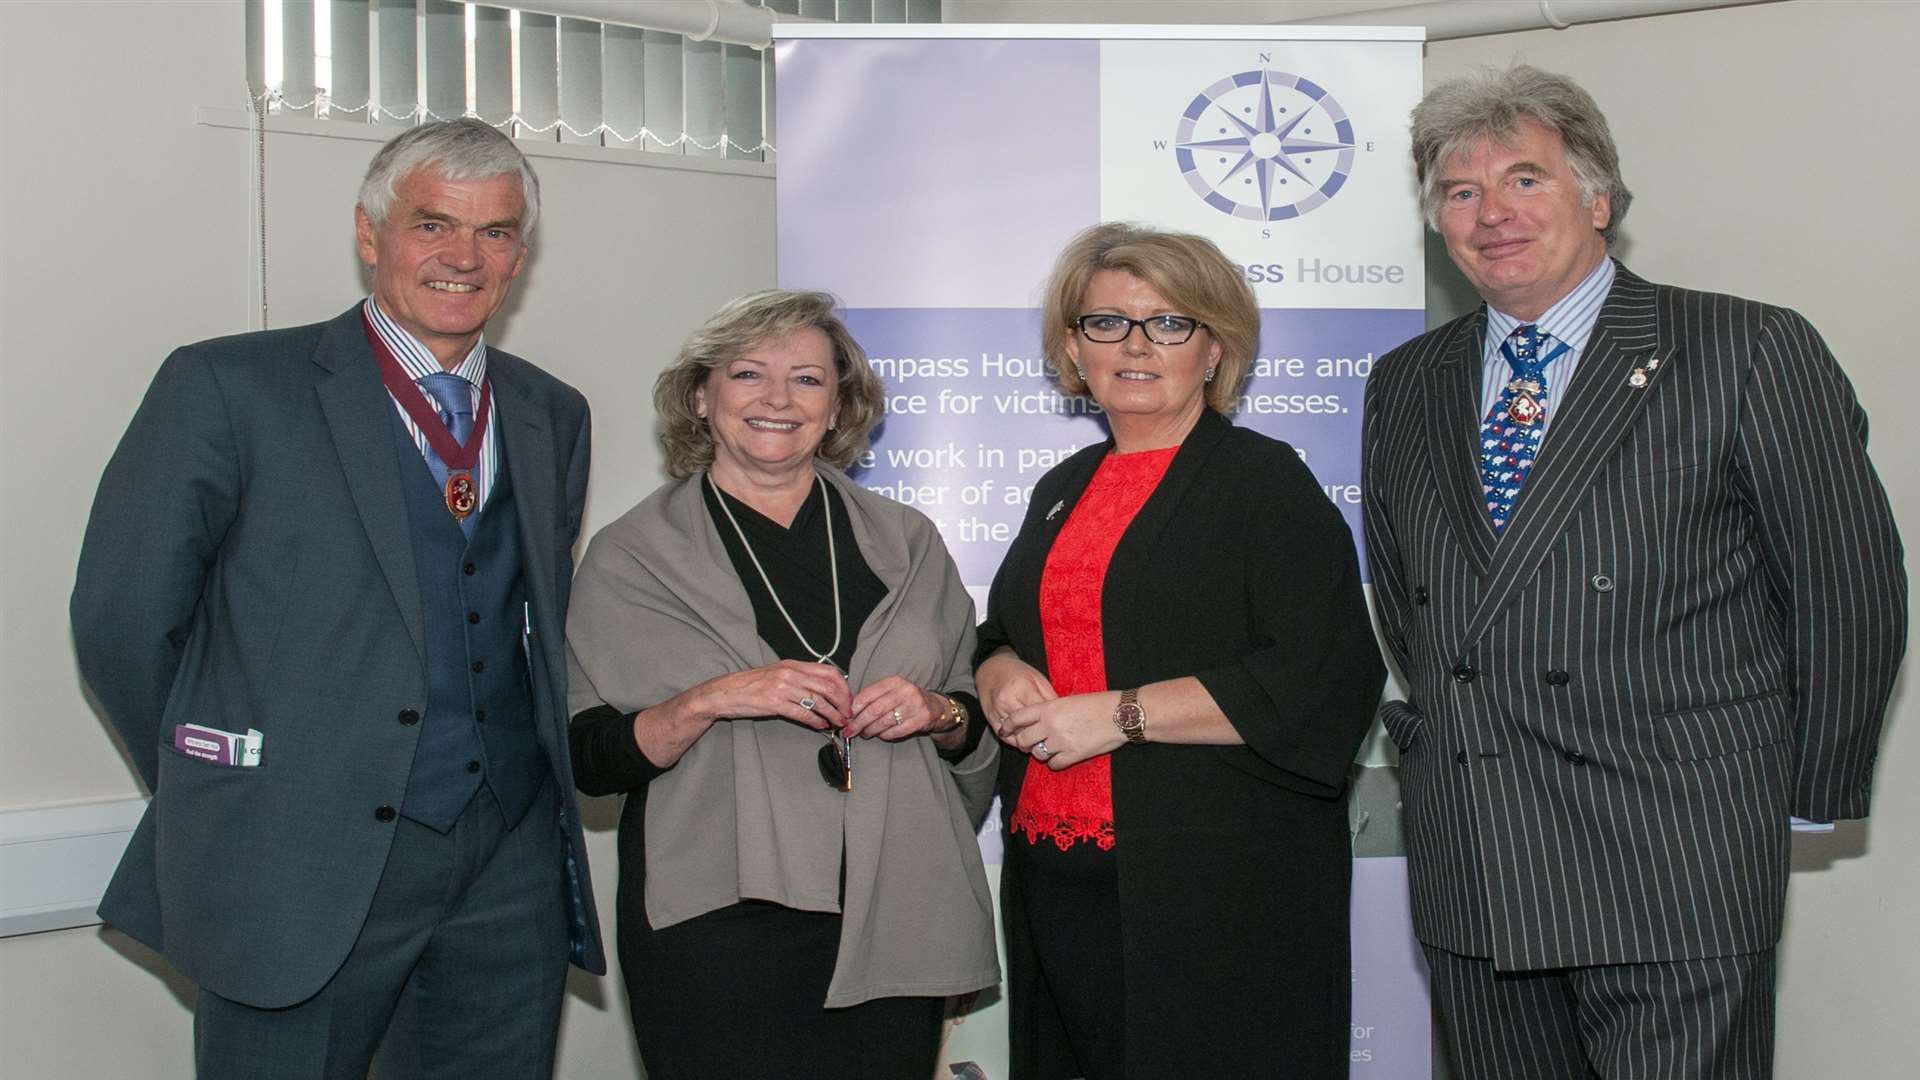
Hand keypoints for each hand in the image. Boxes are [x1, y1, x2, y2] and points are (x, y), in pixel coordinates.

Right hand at [686, 659, 851, 730]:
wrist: (725, 692)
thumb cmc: (752, 685)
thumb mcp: (778, 674)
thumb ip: (799, 678)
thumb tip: (823, 689)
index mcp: (793, 664)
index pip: (829, 672)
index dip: (844, 687)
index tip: (848, 699)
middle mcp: (790, 673)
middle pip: (828, 686)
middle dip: (843, 702)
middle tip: (847, 714)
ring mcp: (782, 687)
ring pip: (818, 701)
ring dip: (833, 714)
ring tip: (838, 723)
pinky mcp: (774, 703)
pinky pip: (802, 713)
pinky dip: (815, 721)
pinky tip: (820, 726)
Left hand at [846, 676, 946, 740]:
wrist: (934, 706)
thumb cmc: (906, 700)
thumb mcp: (891, 691)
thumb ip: (873, 697)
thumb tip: (849, 711)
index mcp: (894, 682)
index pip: (869, 693)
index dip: (855, 707)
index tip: (847, 716)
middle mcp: (905, 691)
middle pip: (875, 709)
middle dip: (859, 722)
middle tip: (850, 730)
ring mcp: (915, 705)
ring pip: (885, 722)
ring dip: (870, 730)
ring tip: (864, 734)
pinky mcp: (921, 719)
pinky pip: (897, 731)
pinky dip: (885, 735)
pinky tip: (881, 735)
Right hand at [976, 650, 1056, 736]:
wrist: (991, 670)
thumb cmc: (1017, 673)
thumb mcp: (1037, 679)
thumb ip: (1050, 697)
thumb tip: (1063, 714)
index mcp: (1022, 688)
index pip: (1040, 713)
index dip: (1052, 722)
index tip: (1061, 727)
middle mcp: (1007, 701)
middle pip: (1028, 726)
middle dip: (1042, 734)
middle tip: (1053, 738)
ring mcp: (997, 712)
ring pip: (1017, 734)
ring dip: (1030, 741)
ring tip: (1041, 742)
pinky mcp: (991, 719)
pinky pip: (1006, 737)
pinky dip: (1017, 741)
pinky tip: (1026, 740)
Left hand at [1001, 691, 1126, 770]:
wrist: (1119, 715)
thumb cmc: (1098, 704)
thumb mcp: (1070, 700)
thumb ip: (1052, 710)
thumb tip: (1040, 719)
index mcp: (1049, 708)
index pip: (1018, 717)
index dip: (1008, 725)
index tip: (1005, 730)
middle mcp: (1051, 725)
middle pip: (1023, 740)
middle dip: (1024, 743)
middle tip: (1029, 744)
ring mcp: (1061, 741)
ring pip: (1038, 753)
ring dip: (1041, 753)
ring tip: (1051, 748)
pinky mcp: (1073, 755)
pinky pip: (1054, 764)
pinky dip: (1056, 762)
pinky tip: (1063, 756)